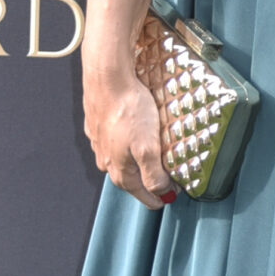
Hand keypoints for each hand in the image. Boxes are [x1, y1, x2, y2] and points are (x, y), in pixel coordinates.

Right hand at [84, 67, 175, 210]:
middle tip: (170, 175)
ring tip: (156, 152)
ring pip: (123, 160)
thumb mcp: (147, 148)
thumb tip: (161, 193)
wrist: (107, 78)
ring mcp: (100, 144)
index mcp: (120, 172)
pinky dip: (128, 142)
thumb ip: (154, 175)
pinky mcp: (98, 127)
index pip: (144, 196)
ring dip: (139, 161)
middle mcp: (106, 162)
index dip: (162, 196)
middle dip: (151, 180)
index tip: (176, 192)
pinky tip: (137, 132)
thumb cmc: (128, 110)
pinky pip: (116, 141)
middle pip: (133, 180)